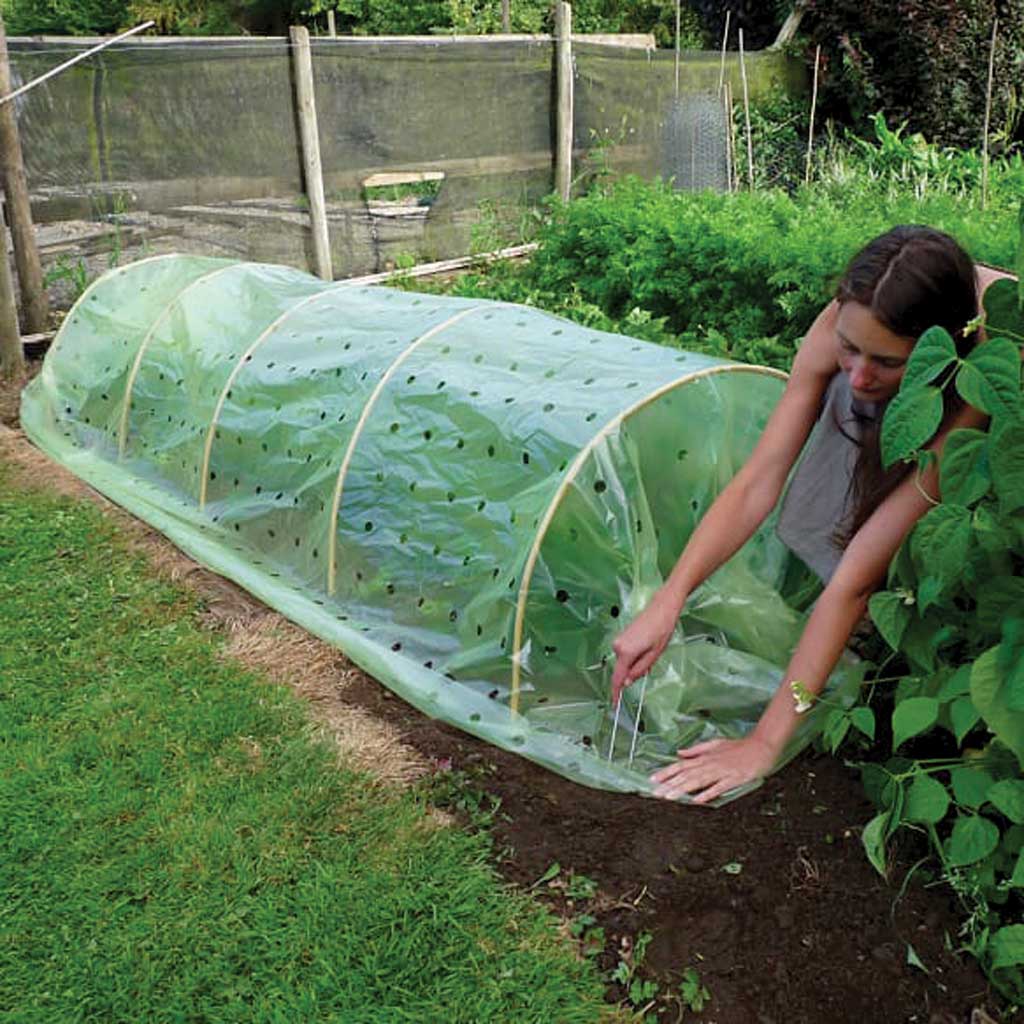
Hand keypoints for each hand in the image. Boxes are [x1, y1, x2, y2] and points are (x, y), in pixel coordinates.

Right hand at [610, 591, 681, 703]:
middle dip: (634, 673)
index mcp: (626, 652)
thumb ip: (639, 670)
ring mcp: (618, 641)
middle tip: (651, 663)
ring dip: (636, 663)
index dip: (616, 693)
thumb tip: (627, 683)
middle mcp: (618, 646)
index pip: (617, 678)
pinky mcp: (621, 637)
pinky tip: (647, 647)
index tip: (616, 704)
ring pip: (625, 662)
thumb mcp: (654, 655)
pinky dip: (634, 656)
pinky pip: (625, 654)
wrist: (661, 609)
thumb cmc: (662, 630)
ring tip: (652, 651)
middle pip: (622, 670)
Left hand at [649, 735, 776, 804]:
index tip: (653, 779)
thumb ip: (696, 750)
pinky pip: (718, 787)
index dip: (666, 772)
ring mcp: (722, 771)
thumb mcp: (715, 744)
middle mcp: (710, 763)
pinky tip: (697, 800)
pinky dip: (707, 793)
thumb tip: (679, 753)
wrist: (762, 746)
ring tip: (669, 797)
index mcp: (705, 756)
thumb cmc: (739, 746)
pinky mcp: (734, 778)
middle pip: (686, 774)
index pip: (681, 764)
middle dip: (670, 784)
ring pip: (698, 781)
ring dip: (683, 789)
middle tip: (655, 792)